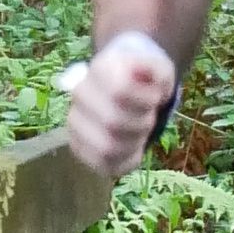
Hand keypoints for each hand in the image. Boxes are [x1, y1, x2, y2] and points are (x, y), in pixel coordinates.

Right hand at [61, 27, 174, 176]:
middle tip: (149, 116)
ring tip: (141, 132)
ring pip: (107, 146)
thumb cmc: (144, 78)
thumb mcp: (158, 67)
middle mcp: (80, 94)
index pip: (120, 91)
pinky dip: (127, 160)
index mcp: (99, 69)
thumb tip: (151, 79)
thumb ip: (157, 71)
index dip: (146, 99)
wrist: (126, 86)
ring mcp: (75, 122)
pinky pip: (104, 165)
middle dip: (142, 123)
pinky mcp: (79, 147)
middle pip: (113, 122)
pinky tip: (134, 147)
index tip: (156, 96)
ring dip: (134, 142)